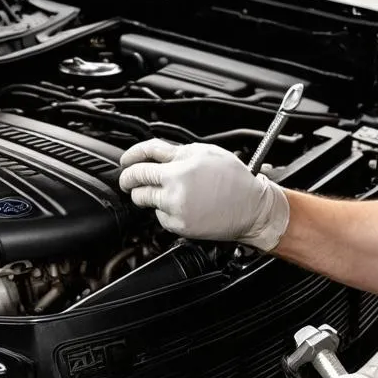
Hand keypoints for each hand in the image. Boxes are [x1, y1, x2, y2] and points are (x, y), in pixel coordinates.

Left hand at [118, 140, 289, 250]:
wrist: (252, 208)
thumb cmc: (235, 179)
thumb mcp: (207, 153)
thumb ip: (178, 152)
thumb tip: (155, 154)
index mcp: (182, 164)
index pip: (145, 154)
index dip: (131, 156)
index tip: (125, 160)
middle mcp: (176, 185)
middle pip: (136, 179)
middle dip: (128, 178)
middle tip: (128, 180)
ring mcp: (175, 206)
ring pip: (143, 199)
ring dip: (145, 195)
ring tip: (164, 193)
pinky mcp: (178, 225)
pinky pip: (159, 216)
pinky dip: (165, 211)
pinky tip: (183, 207)